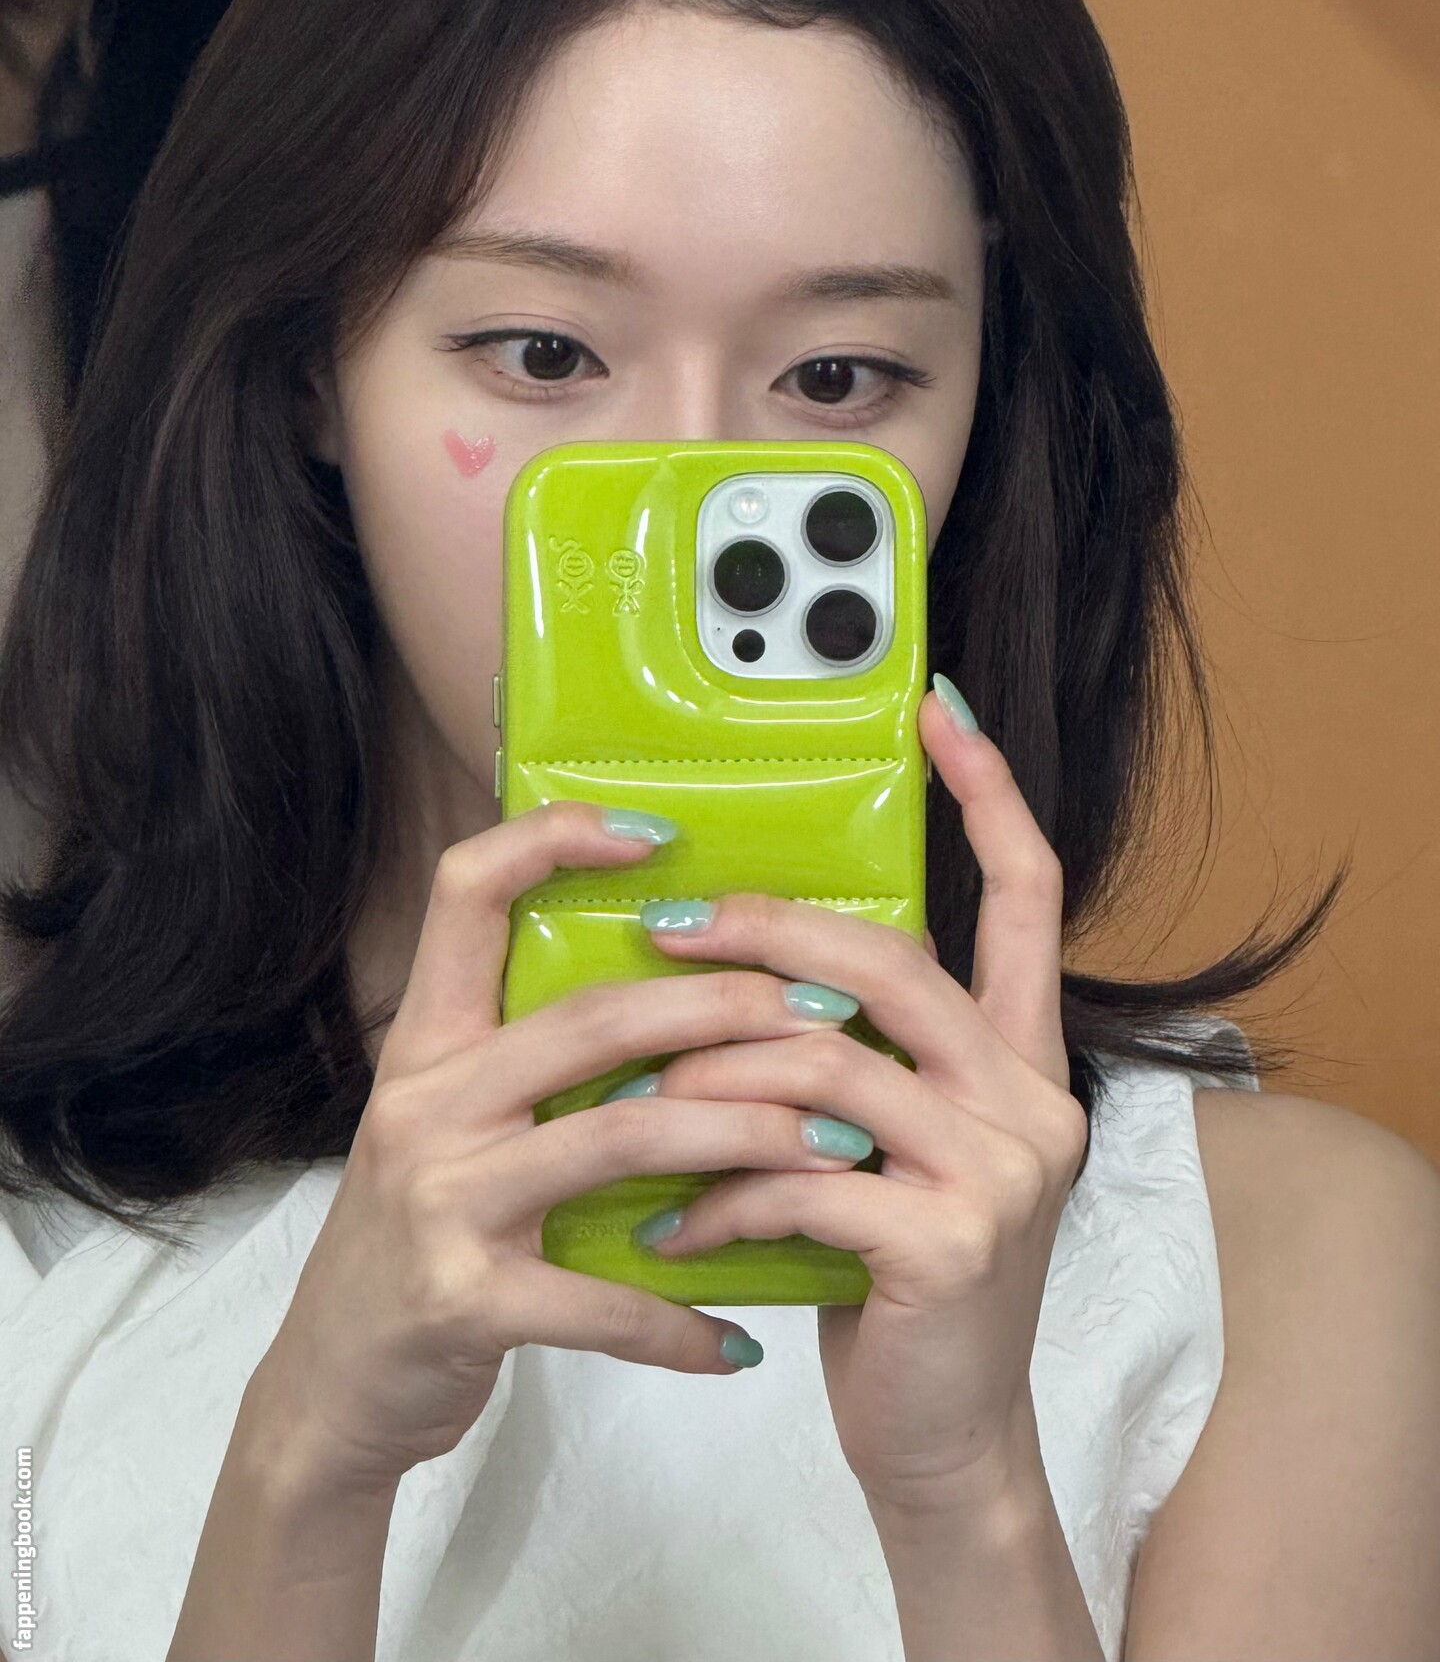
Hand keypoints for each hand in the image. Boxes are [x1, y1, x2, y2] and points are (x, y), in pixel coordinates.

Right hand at [249, 800, 887, 1498]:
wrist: (331, 1388)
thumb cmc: (417, 1239)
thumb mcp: (450, 1125)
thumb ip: (530, 1059)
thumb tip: (683, 990)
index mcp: (426, 1041)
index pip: (466, 890)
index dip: (553, 840)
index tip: (661, 833)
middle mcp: (425, 1102)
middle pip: (590, 1016)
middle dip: (724, 1007)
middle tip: (827, 1014)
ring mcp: (439, 1200)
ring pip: (619, 1136)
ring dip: (745, 1137)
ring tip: (836, 1147)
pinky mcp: (462, 1301)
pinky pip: (603, 1301)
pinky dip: (683, 1320)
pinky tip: (746, 1338)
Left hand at [619, 683, 1088, 1521]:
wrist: (944, 1446)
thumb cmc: (898, 1281)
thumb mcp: (899, 1151)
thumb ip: (865, 1056)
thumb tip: (757, 966)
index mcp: (1021, 1057)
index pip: (1028, 893)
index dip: (990, 795)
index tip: (943, 709)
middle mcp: (1032, 1097)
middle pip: (889, 960)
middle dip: (764, 931)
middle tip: (664, 927)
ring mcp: (1000, 1171)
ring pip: (826, 1062)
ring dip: (709, 1080)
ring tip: (632, 1108)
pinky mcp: (947, 1245)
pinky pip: (798, 1177)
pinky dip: (716, 1194)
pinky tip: (667, 1225)